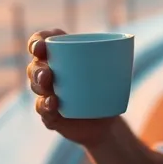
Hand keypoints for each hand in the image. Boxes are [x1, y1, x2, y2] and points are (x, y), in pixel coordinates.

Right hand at [26, 29, 120, 149]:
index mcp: (59, 56)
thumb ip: (115, 57)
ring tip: (49, 88)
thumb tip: (128, 44)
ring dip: (39, 86)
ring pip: (35, 87)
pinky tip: (52, 104)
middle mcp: (48, 73)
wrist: (106, 121)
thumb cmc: (106, 88)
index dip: (36, 42)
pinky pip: (42, 109)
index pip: (39, 43)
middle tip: (47, 74)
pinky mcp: (50, 115)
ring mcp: (47, 94)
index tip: (40, 46)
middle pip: (35, 66)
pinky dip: (45, 106)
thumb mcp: (113, 70)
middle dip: (37, 69)